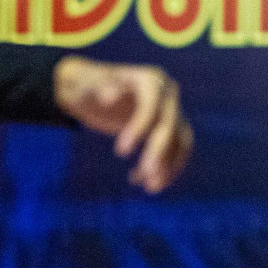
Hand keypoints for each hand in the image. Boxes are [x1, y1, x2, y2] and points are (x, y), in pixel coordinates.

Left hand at [53, 56, 192, 192]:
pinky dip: (165, 168)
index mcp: (151, 80)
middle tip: (145, 177)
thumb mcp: (87, 85)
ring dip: (169, 165)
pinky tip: (141, 181)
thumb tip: (109, 96)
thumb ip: (98, 88)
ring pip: (180, 141)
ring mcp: (173, 112)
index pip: (151, 107)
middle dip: (159, 152)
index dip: (139, 129)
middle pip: (170, 126)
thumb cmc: (88, 85)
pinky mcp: (172, 128)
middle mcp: (167, 95)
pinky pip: (177, 150)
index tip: (120, 152)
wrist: (93, 89)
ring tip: (150, 188)